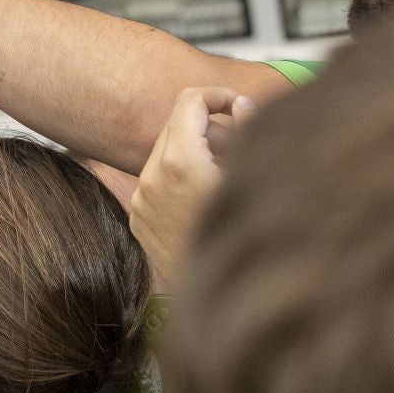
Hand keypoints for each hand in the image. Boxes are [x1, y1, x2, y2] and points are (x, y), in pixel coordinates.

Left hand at [129, 87, 256, 290]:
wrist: (225, 297)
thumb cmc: (249, 238)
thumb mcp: (256, 176)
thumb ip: (248, 130)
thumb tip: (240, 104)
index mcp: (180, 163)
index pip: (190, 101)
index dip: (218, 94)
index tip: (237, 105)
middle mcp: (151, 179)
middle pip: (175, 123)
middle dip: (206, 122)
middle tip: (237, 139)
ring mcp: (140, 202)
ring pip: (164, 153)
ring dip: (192, 150)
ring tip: (222, 172)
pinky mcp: (138, 220)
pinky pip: (154, 182)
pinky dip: (176, 176)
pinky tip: (201, 197)